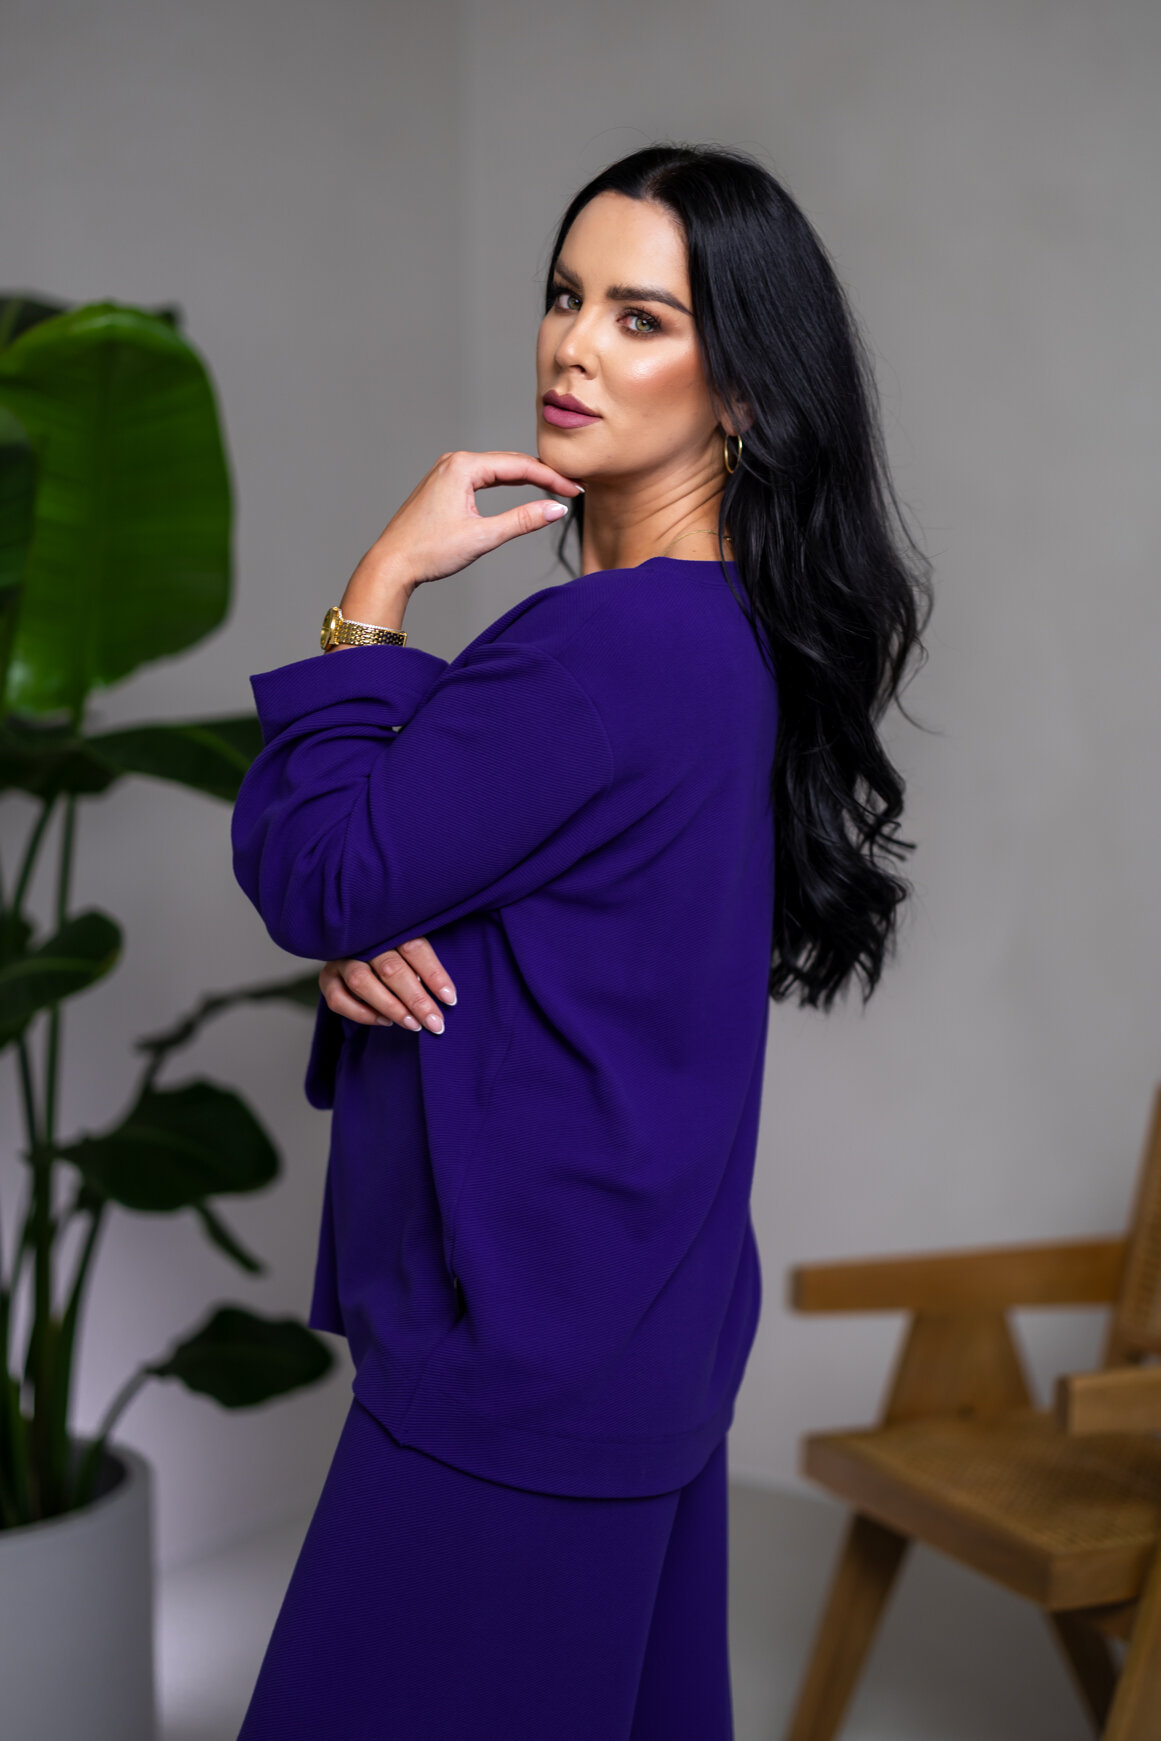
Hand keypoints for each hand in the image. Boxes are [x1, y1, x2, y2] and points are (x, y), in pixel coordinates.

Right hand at [319, 938, 456, 1035]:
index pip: (414, 948)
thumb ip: (423, 965)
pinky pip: (339, 999)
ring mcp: (342, 958)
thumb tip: (444, 997)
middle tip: (434, 1023)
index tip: (450, 999)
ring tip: (412, 1024)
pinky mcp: (327, 977)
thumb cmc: (396, 952)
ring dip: (390, 1007)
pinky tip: (384, 1021)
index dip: (433, 974)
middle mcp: (364, 940)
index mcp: (390, 928)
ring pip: (362, 982)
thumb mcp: (411, 950)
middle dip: (416, 1000)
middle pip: (391, 969)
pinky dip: (362, 1013)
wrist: (358, 949)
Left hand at [350, 450, 582, 594]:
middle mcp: (453, 461)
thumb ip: (523, 521)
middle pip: (509, 463)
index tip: (574, 491)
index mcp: (463, 466)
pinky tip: (519, 489)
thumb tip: (556, 509)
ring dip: (524, 478)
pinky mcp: (442, 484)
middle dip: (541, 476)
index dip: (551, 478)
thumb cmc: (429, 551)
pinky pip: (481, 477)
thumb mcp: (483, 537)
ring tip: (552, 488)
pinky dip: (504, 483)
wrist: (392, 563)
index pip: (519, 466)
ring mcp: (446, 471)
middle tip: (570, 489)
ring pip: (496, 469)